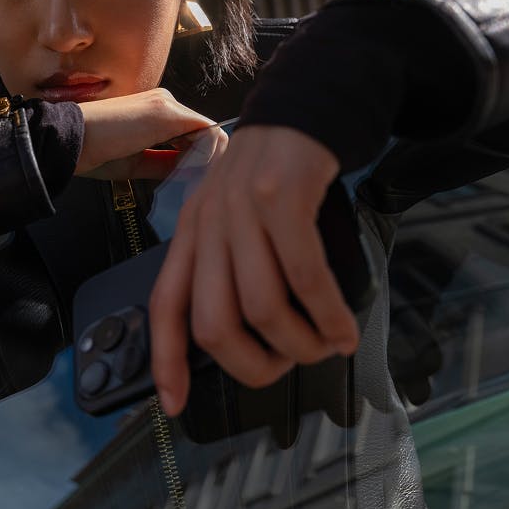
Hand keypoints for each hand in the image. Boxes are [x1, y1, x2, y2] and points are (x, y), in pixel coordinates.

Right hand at [75, 89, 217, 179]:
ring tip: (192, 179)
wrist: (70, 140)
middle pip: (203, 132)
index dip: (197, 159)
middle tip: (196, 183)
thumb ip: (164, 163)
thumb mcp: (135, 162)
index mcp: (154, 110)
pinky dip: (206, 154)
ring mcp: (167, 104)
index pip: (191, 134)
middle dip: (205, 160)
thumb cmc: (93, 151)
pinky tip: (191, 171)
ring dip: (206, 158)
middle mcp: (164, 102)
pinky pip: (205, 131)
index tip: (191, 180)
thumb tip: (188, 172)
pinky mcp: (168, 112)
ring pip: (208, 131)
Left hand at [148, 125, 359, 415]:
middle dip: (253, 365)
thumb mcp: (237, 213)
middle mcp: (209, 222)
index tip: (176, 405)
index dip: (166, 361)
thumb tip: (254, 332)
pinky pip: (305, 276)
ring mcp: (243, 209)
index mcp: (192, 231)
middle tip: (287, 366)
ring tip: (326, 345)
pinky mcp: (284, 197)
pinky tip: (344, 326)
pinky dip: (328, 313)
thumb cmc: (277, 170)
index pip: (164, 305)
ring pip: (261, 307)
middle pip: (213, 323)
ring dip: (300, 343)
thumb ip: (233, 262)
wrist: (305, 103)